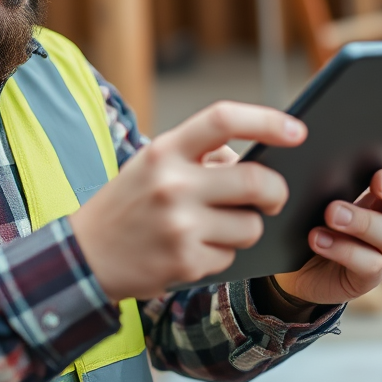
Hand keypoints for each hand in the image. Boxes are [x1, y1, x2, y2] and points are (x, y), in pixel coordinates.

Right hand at [69, 102, 304, 300]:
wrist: (85, 256)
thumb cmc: (128, 204)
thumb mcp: (153, 164)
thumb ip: (200, 156)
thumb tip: (253, 161)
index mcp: (165, 150)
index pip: (223, 120)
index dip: (266, 121)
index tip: (296, 130)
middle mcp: (173, 184)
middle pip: (254, 181)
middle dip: (275, 191)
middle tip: (273, 197)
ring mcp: (180, 225)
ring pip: (250, 225)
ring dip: (244, 228)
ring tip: (214, 228)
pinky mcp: (185, 261)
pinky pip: (230, 256)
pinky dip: (220, 255)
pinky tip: (192, 250)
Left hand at [272, 169, 381, 304]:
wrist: (298, 268)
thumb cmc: (314, 223)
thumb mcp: (321, 201)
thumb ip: (331, 184)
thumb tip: (322, 163)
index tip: (377, 177)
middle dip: (376, 202)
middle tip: (337, 204)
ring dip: (359, 224)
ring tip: (329, 216)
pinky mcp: (368, 279)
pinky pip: (369, 265)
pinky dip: (343, 250)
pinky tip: (318, 240)